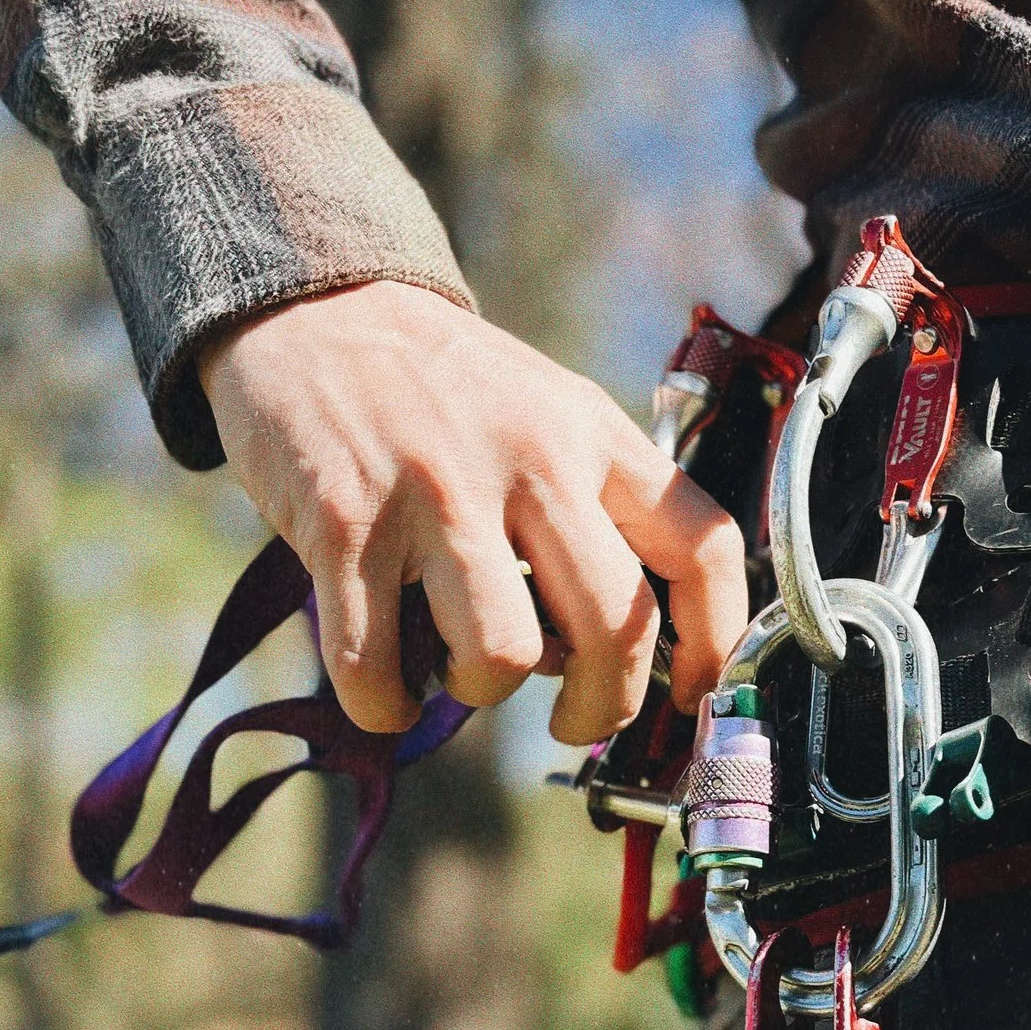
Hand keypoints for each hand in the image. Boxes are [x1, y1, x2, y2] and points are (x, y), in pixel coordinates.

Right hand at [202, 280, 747, 740]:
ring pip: (500, 656)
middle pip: (615, 627)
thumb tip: (621, 650)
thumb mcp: (549, 411)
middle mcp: (530, 460)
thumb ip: (596, 507)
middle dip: (600, 707)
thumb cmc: (442, 386)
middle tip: (575, 722)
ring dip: (480, 693)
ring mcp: (436, 492)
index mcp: (594, 434)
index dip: (717, 639)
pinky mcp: (346, 523)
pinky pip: (377, 665)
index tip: (697, 691)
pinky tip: (385, 688)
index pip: (701, 545)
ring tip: (458, 669)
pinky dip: (384, 705)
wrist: (313, 307)